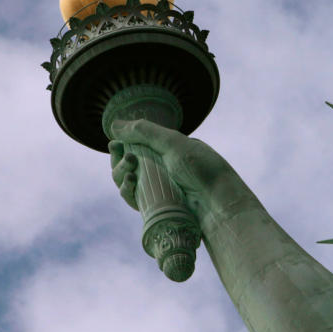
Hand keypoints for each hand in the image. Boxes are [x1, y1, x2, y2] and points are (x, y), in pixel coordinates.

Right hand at [108, 119, 238, 224]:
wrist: (218, 203)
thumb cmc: (201, 170)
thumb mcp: (174, 144)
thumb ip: (144, 132)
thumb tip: (113, 124)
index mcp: (167, 151)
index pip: (136, 146)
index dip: (121, 146)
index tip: (115, 144)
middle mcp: (161, 169)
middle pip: (127, 165)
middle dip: (119, 161)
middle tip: (128, 159)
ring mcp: (158, 189)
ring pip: (127, 183)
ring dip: (120, 175)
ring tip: (130, 172)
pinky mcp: (156, 207)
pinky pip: (134, 199)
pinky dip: (127, 192)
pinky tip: (129, 185)